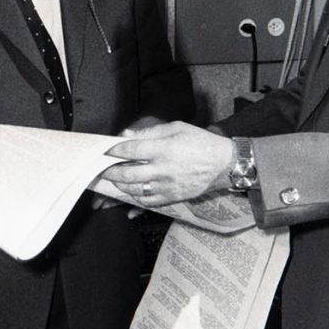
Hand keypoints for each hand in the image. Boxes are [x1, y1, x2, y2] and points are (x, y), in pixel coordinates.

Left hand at [102, 121, 234, 206]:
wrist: (225, 163)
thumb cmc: (201, 142)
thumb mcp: (177, 128)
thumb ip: (150, 132)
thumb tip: (127, 135)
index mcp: (164, 149)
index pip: (130, 150)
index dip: (114, 150)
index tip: (105, 150)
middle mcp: (164, 169)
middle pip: (128, 173)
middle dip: (111, 171)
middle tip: (103, 169)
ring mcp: (168, 185)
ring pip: (135, 189)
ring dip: (121, 185)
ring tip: (114, 180)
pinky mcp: (173, 196)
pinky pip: (149, 201)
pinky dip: (136, 197)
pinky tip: (131, 191)